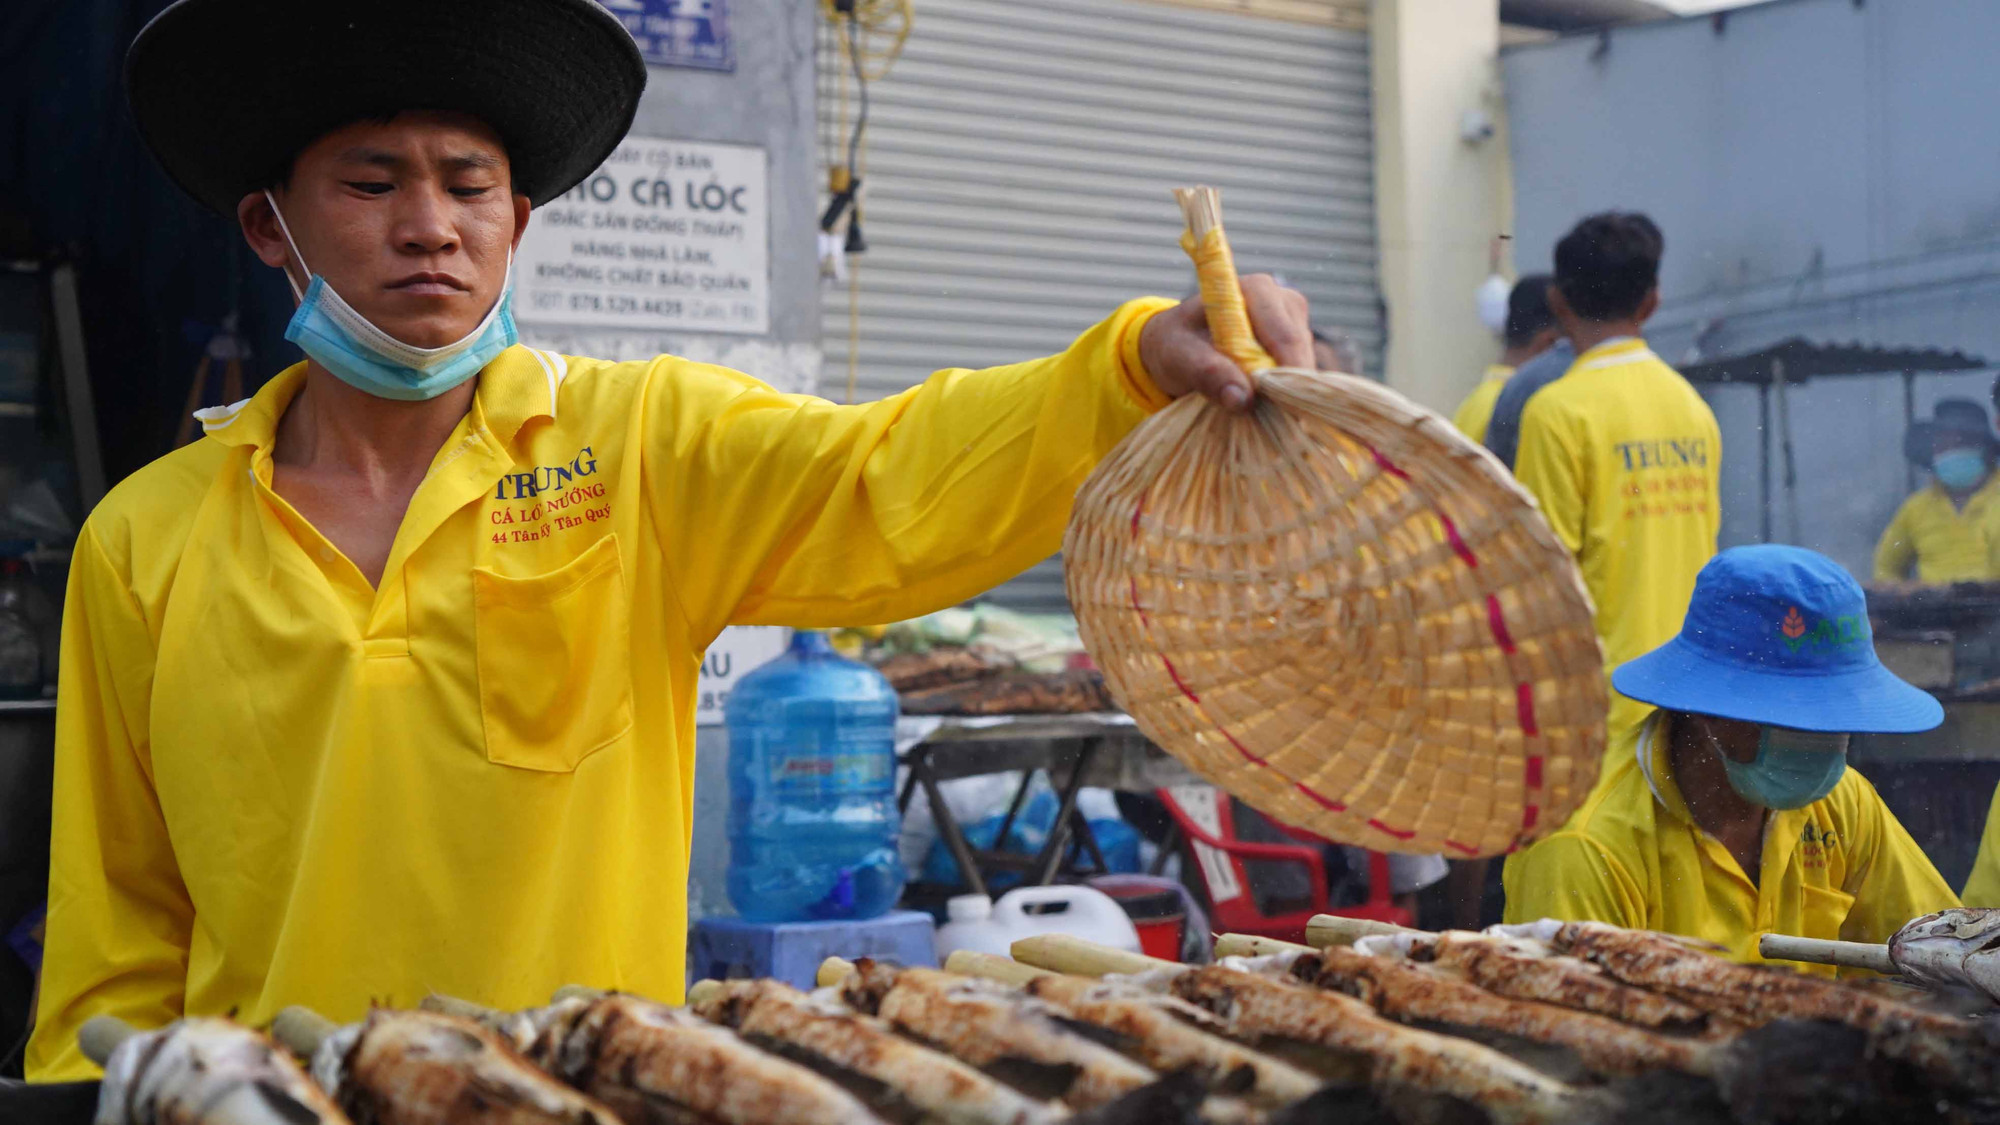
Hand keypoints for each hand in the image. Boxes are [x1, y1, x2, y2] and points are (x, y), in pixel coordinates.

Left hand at [1137, 274, 1313, 410]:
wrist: (1177, 345)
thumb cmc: (1175, 343)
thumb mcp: (1179, 356)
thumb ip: (1207, 373)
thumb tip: (1242, 400)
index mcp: (1256, 291)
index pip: (1285, 337)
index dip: (1286, 376)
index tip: (1281, 412)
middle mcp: (1282, 301)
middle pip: (1299, 353)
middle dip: (1287, 390)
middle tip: (1270, 425)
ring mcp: (1293, 324)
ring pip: (1303, 367)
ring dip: (1285, 396)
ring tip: (1260, 416)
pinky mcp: (1296, 346)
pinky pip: (1300, 376)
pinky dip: (1285, 397)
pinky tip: (1266, 410)